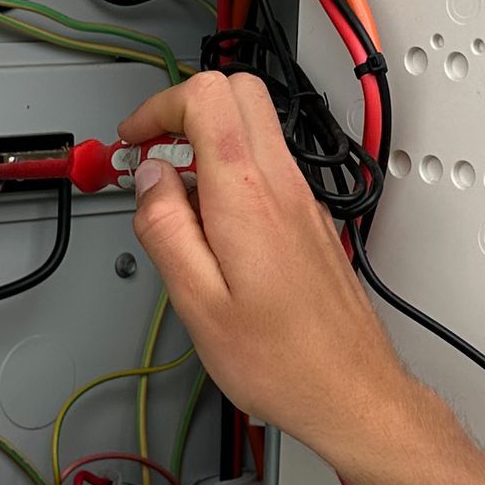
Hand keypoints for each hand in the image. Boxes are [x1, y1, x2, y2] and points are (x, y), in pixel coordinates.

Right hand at [119, 72, 420, 472]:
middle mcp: (283, 187)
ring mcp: (303, 202)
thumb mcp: (197, 303)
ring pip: (257, 129)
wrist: (350, 392)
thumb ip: (165, 228)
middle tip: (154, 151)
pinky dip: (233, 177)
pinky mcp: (311, 223)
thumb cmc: (282, 362)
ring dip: (209, 144)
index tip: (134, 141)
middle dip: (186, 108)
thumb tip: (149, 180)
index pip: (207, 97)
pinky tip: (214, 233)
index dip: (159, 107)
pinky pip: (270, 171)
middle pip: (240, 92)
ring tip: (178, 203)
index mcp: (248, 197)